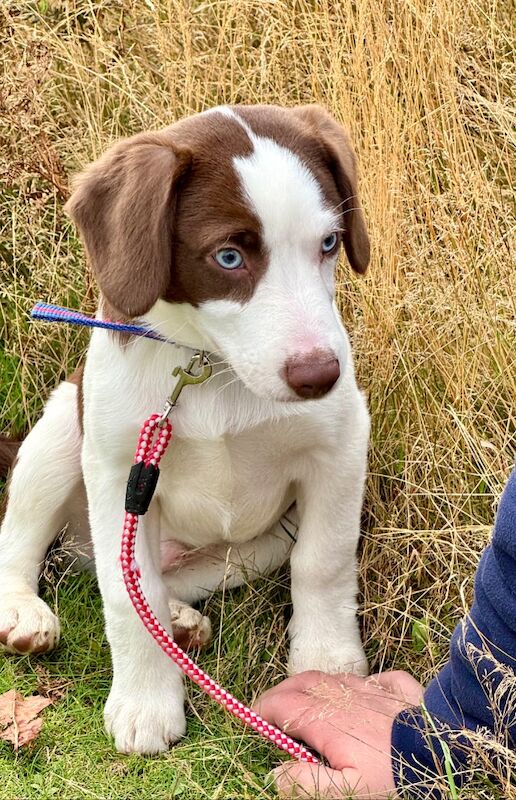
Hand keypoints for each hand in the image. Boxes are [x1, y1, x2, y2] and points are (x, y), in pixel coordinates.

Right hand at [256, 670, 422, 798]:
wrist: (446, 757)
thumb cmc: (395, 778)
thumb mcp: (346, 793)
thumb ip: (306, 783)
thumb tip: (275, 774)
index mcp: (327, 721)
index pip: (283, 705)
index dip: (262, 711)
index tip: (251, 720)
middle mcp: (346, 697)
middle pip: (303, 682)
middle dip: (281, 692)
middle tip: (271, 710)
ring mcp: (374, 689)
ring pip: (333, 677)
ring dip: (313, 686)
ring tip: (305, 700)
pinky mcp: (401, 689)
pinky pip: (376, 678)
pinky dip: (361, 684)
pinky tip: (362, 695)